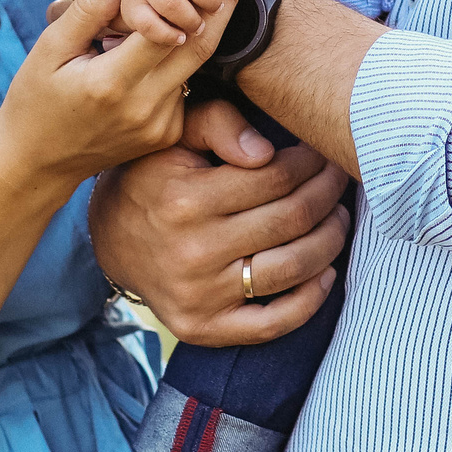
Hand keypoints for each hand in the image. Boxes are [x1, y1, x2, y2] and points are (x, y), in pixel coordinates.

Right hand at [0, 0, 224, 193]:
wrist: (37, 163)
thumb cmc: (35, 99)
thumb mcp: (50, 49)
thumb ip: (88, 9)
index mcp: (112, 83)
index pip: (168, 29)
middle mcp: (144, 108)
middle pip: (200, 48)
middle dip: (223, 8)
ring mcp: (160, 126)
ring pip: (194, 68)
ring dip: (207, 31)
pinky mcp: (166, 135)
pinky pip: (184, 88)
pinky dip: (184, 61)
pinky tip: (179, 38)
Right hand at [89, 100, 348, 344]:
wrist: (110, 238)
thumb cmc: (153, 175)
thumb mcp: (173, 135)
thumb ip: (219, 124)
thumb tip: (268, 152)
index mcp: (186, 198)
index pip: (275, 177)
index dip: (310, 162)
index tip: (323, 151)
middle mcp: (193, 251)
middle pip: (291, 220)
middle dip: (328, 194)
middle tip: (340, 178)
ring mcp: (199, 295)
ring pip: (292, 268)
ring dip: (330, 240)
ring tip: (339, 217)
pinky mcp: (203, 328)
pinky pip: (271, 324)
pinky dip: (309, 301)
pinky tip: (326, 273)